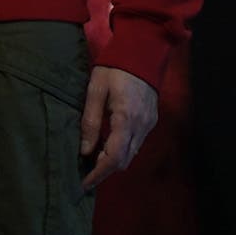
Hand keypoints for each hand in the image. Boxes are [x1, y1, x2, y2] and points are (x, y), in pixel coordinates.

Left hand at [78, 63, 159, 190]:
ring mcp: (149, 124)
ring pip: (131, 154)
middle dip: (105, 171)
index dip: (98, 174)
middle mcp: (141, 126)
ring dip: (113, 161)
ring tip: (93, 160)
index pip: (113, 157)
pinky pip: (136, 144)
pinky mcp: (151, 120)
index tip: (84, 183)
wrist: (143, 51)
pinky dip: (122, 150)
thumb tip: (84, 150)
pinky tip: (107, 145)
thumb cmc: (114, 68)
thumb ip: (90, 121)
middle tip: (85, 172)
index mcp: (126, 119)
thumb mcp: (95, 90)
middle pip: (124, 161)